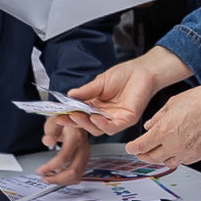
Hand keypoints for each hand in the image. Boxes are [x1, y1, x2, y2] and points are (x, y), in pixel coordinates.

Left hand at [37, 116, 95, 183]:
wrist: (75, 116)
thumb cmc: (64, 119)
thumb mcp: (55, 121)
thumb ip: (50, 131)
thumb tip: (47, 141)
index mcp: (76, 138)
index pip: (63, 158)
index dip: (49, 167)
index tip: (39, 171)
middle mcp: (83, 147)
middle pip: (73, 171)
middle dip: (57, 179)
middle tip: (44, 179)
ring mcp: (86, 154)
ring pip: (77, 175)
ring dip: (62, 181)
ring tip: (49, 179)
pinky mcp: (85, 158)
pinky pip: (79, 173)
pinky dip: (68, 178)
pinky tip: (58, 175)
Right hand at [70, 47, 190, 135]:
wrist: (142, 70)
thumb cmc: (124, 75)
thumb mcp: (99, 82)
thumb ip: (86, 91)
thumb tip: (69, 96)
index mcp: (96, 106)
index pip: (80, 115)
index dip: (69, 117)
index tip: (58, 115)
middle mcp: (105, 115)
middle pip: (87, 125)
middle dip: (74, 122)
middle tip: (65, 117)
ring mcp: (116, 119)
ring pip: (98, 129)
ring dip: (86, 124)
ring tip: (77, 115)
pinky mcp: (127, 120)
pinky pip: (112, 127)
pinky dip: (102, 124)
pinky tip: (95, 117)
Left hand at [128, 77, 200, 166]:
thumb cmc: (200, 101)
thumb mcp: (171, 104)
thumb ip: (157, 118)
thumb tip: (149, 126)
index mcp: (164, 131)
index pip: (141, 146)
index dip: (132, 148)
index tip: (130, 148)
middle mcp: (174, 145)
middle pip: (152, 158)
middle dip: (143, 155)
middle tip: (140, 152)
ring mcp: (187, 152)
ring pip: (167, 162)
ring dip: (160, 158)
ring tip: (158, 152)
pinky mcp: (198, 155)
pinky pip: (183, 161)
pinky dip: (176, 157)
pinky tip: (176, 149)